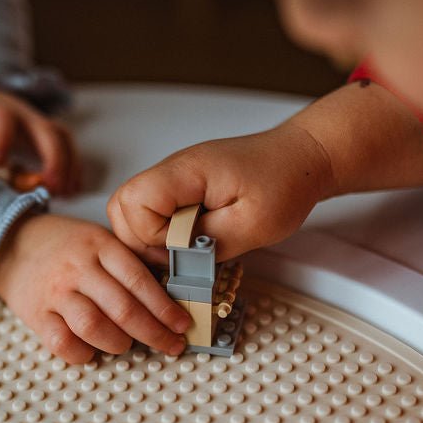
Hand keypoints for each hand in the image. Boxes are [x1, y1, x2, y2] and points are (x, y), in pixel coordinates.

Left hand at [0, 87, 77, 194]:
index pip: (0, 118)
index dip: (2, 139)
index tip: (0, 162)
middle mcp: (17, 111)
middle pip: (43, 128)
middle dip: (51, 158)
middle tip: (50, 186)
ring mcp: (34, 122)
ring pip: (61, 136)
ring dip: (68, 164)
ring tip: (67, 193)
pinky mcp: (45, 134)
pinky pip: (67, 147)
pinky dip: (73, 168)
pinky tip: (72, 190)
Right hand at [0, 214, 192, 363]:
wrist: (12, 246)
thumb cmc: (66, 246)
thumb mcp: (100, 238)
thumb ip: (132, 257)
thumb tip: (176, 275)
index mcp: (99, 246)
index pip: (139, 280)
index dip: (165, 307)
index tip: (182, 324)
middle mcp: (77, 269)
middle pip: (122, 307)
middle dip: (153, 332)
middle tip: (170, 345)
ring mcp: (55, 293)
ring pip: (93, 326)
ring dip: (118, 342)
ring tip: (126, 344)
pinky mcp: (36, 315)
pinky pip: (61, 343)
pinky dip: (82, 354)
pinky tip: (92, 351)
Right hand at [107, 122, 333, 264]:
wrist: (301, 158)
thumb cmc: (285, 182)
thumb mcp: (256, 224)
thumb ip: (210, 245)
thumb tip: (178, 264)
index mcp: (186, 172)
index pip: (134, 202)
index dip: (150, 235)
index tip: (182, 248)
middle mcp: (171, 171)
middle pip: (121, 206)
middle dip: (141, 241)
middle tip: (177, 255)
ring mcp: (173, 180)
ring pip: (129, 211)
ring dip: (149, 239)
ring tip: (184, 251)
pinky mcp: (179, 191)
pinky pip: (150, 213)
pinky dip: (162, 234)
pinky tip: (189, 242)